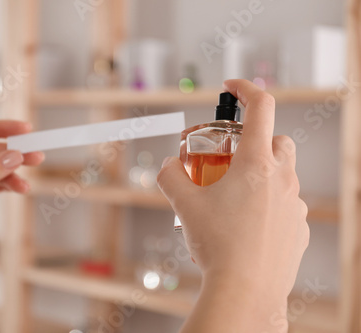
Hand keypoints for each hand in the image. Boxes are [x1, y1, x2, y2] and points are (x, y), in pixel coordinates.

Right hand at [157, 80, 308, 331]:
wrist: (245, 291)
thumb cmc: (218, 244)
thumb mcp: (184, 204)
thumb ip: (170, 176)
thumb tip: (167, 165)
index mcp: (256, 164)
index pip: (261, 108)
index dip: (246, 89)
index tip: (232, 87)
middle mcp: (282, 179)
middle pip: (279, 141)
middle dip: (257, 140)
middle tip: (231, 158)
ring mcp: (294, 204)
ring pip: (283, 175)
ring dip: (261, 175)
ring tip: (233, 199)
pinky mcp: (299, 229)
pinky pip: (286, 205)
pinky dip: (269, 204)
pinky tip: (248, 225)